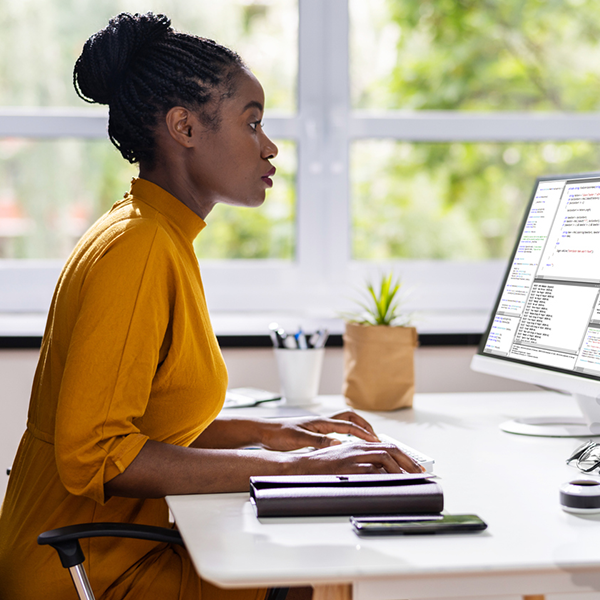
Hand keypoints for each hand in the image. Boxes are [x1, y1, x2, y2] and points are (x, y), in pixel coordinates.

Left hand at [258, 410, 379, 451]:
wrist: (263, 432)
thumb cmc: (277, 434)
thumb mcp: (298, 439)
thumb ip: (318, 441)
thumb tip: (338, 443)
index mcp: (320, 422)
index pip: (348, 426)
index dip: (363, 433)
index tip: (375, 441)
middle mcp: (321, 422)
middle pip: (349, 418)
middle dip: (364, 426)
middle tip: (375, 437)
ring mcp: (318, 427)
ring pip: (343, 423)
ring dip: (356, 428)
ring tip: (366, 439)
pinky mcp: (313, 433)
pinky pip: (335, 430)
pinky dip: (346, 434)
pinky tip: (346, 444)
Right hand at [290, 441, 422, 473]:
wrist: (301, 466)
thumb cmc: (321, 466)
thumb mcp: (345, 460)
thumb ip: (362, 464)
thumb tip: (380, 474)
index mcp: (358, 444)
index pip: (387, 447)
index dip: (404, 457)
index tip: (415, 468)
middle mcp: (357, 447)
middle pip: (390, 449)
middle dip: (408, 462)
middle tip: (420, 474)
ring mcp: (352, 457)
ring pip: (384, 458)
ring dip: (399, 470)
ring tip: (408, 481)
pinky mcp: (347, 467)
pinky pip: (371, 471)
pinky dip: (384, 477)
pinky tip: (391, 484)